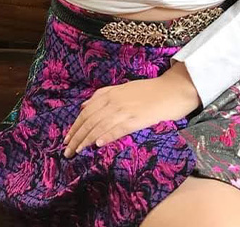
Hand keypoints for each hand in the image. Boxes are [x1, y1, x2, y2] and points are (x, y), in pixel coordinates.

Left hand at [62, 64, 199, 157]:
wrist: (173, 89)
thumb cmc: (149, 90)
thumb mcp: (123, 89)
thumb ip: (103, 96)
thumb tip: (84, 106)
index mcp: (110, 93)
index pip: (86, 111)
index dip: (75, 125)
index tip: (67, 138)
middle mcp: (115, 101)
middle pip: (90, 120)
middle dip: (77, 136)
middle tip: (67, 150)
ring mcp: (126, 110)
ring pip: (100, 126)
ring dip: (86, 139)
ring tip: (77, 151)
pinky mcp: (137, 119)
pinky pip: (118, 129)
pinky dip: (107, 136)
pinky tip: (98, 144)